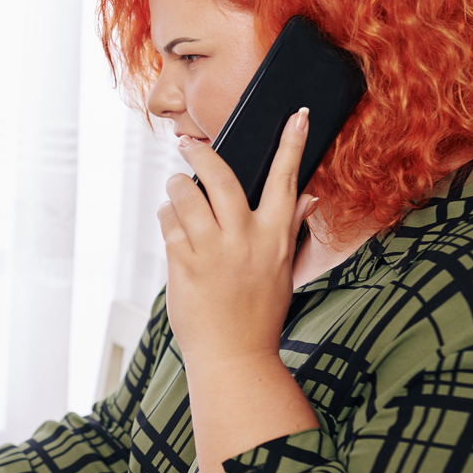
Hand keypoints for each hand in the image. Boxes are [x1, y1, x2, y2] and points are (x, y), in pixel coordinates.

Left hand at [157, 108, 315, 366]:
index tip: (296, 115)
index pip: (286, 180)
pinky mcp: (184, 264)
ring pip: (186, 196)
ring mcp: (212, 250)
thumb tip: (306, 197)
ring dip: (177, 186)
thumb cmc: (258, 316)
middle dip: (202, 154)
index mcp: (275, 237)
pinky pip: (169, 223)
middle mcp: (244, 239)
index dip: (292, 144)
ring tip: (176, 190)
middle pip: (221, 177)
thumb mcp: (282, 271)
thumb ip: (288, 229)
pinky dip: (167, 216)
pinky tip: (170, 220)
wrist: (234, 357)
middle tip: (189, 145)